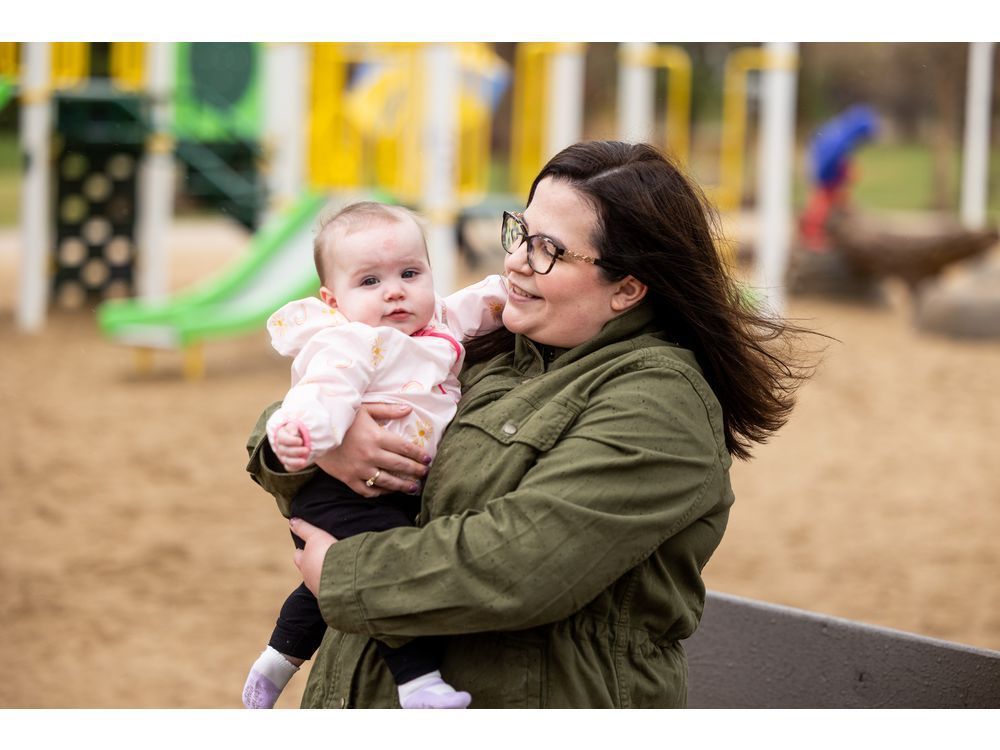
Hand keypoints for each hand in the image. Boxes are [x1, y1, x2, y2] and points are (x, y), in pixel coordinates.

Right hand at [274, 423, 309, 471]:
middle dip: (295, 451)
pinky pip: (289, 467)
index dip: (291, 441)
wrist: (310, 439)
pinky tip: (303, 463)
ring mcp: (284, 455)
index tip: (301, 441)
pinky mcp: (289, 463)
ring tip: (304, 460)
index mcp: (282, 434)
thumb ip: (294, 427)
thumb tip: (293, 433)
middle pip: (283, 450)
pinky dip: (295, 466)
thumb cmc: (303, 430)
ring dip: (295, 460)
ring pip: (285, 460)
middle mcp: (280, 445)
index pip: (282, 438)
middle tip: (306, 450)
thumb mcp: (299, 425)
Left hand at [290, 517, 336, 596]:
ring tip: (332, 572)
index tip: (303, 549)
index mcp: (304, 562)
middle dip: (309, 566)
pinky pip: (330, 591)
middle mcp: (309, 577)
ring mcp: (319, 589)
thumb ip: (303, 529)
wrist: (339, 575)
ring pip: (317, 582)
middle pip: (306, 571)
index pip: (298, 555)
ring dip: (322, 577)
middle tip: (317, 561)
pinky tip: (341, 583)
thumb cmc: (327, 554)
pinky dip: (333, 586)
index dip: (301, 551)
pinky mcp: (331, 596)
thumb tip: (291, 521)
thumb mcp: (315, 536)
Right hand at [315, 403, 430, 497]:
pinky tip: (388, 491)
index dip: (418, 455)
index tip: (427, 459)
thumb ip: (387, 410)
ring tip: (413, 487)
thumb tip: (408, 410)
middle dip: (415, 471)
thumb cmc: (341, 418)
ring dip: (402, 486)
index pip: (404, 448)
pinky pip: (367, 490)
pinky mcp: (348, 479)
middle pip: (399, 466)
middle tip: (425, 474)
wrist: (313, 432)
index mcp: (376, 437)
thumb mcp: (364, 409)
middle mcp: (370, 455)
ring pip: (387, 481)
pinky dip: (380, 492)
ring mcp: (359, 469)